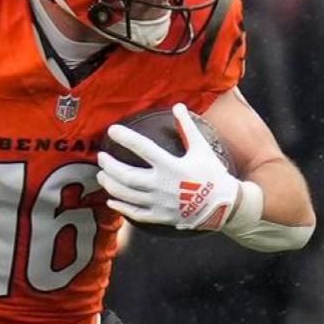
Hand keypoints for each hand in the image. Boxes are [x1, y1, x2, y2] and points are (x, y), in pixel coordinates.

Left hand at [97, 103, 240, 230]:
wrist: (223, 205)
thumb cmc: (212, 174)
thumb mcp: (202, 148)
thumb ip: (187, 127)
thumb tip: (177, 106)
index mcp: (171, 165)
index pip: (143, 148)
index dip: (125, 138)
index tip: (112, 130)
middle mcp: (162, 185)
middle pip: (127, 175)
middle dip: (110, 165)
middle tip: (101, 157)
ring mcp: (159, 203)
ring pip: (127, 194)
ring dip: (110, 184)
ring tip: (102, 175)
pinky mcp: (160, 217)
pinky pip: (135, 213)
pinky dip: (120, 207)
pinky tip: (111, 200)